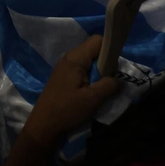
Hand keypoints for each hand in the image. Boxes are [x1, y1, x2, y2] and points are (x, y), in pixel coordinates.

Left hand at [5, 35, 122, 165]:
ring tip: (99, 90)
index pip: (98, 41)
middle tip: (107, 82)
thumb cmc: (67, 110)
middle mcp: (69, 58)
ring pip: (89, 61)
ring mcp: (65, 67)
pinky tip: (91, 92)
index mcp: (75, 58)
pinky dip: (91, 78)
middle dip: (106, 63)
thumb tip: (120, 80)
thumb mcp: (93, 99)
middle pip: (94, 50)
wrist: (44, 125)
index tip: (113, 69)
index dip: (110, 50)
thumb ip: (110, 85)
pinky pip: (82, 70)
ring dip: (99, 73)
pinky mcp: (64, 77)